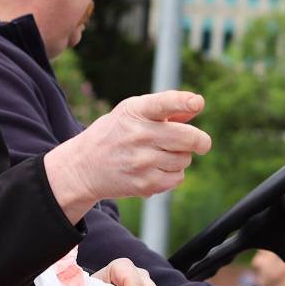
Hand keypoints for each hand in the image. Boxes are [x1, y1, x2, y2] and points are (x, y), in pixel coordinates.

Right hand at [45, 91, 211, 222]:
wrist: (84, 165)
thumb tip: (196, 105)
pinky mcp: (144, 183)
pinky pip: (178, 178)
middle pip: (188, 137)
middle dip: (200, 141)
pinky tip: (155, 169)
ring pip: (185, 159)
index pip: (163, 103)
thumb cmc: (116, 133)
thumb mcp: (132, 113)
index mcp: (135, 111)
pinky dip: (173, 174)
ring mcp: (141, 161)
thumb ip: (166, 108)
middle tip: (200, 143)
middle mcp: (138, 135)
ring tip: (160, 154)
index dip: (182, 102)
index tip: (197, 103)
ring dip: (180, 157)